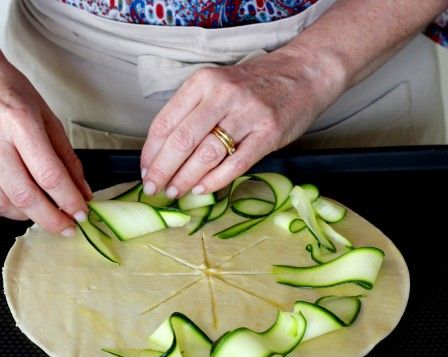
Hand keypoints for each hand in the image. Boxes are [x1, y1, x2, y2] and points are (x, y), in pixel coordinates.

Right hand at [0, 49, 91, 235]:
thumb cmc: (8, 89)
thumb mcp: (47, 116)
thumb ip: (67, 156)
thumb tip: (82, 190)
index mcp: (19, 123)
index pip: (49, 174)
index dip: (69, 200)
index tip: (82, 212)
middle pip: (26, 196)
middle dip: (52, 219)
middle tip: (69, 227)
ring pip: (4, 204)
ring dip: (29, 216)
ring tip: (45, 211)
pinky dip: (6, 210)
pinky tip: (19, 204)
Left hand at [139, 48, 342, 197]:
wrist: (302, 73)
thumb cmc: (255, 84)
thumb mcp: (217, 86)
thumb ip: (193, 112)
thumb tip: (164, 154)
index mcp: (203, 82)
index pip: (165, 122)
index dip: (151, 153)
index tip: (145, 171)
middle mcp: (222, 95)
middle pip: (181, 141)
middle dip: (162, 170)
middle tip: (154, 189)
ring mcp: (247, 114)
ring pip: (206, 154)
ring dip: (186, 179)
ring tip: (176, 192)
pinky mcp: (269, 132)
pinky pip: (236, 163)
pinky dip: (215, 180)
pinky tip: (202, 189)